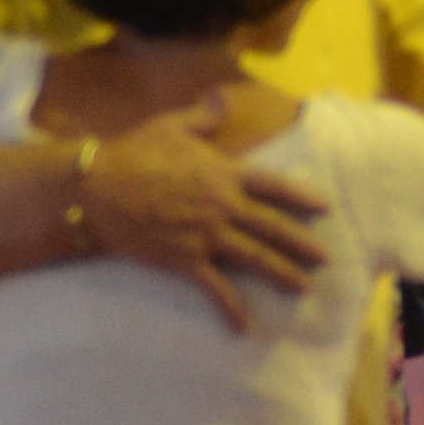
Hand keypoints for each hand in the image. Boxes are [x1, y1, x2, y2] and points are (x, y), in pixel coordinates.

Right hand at [79, 96, 330, 328]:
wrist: (98, 185)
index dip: (301, 196)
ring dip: (282, 274)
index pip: (274, 185)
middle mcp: (222, 205)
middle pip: (273, 227)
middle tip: (325, 258)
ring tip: (304, 288)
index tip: (324, 208)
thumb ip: (204, 115)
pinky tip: (247, 328)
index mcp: (223, 172)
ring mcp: (205, 235)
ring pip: (255, 258)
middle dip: (302, 243)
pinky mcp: (185, 260)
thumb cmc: (133, 151)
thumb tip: (222, 96)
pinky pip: (215, 290)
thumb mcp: (172, 126)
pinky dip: (232, 310)